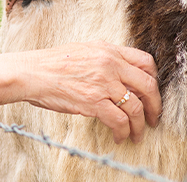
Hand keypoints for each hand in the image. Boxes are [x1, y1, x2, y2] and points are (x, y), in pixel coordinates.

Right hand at [0, 41, 160, 143]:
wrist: (31, 72)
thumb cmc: (51, 63)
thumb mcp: (82, 51)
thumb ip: (104, 59)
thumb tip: (120, 75)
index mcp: (107, 49)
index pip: (145, 61)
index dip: (154, 79)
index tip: (151, 92)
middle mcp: (109, 64)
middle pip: (148, 86)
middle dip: (155, 105)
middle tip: (154, 117)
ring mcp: (103, 83)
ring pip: (136, 107)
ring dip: (140, 125)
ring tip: (137, 134)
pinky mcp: (93, 102)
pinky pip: (119, 121)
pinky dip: (123, 132)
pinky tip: (120, 137)